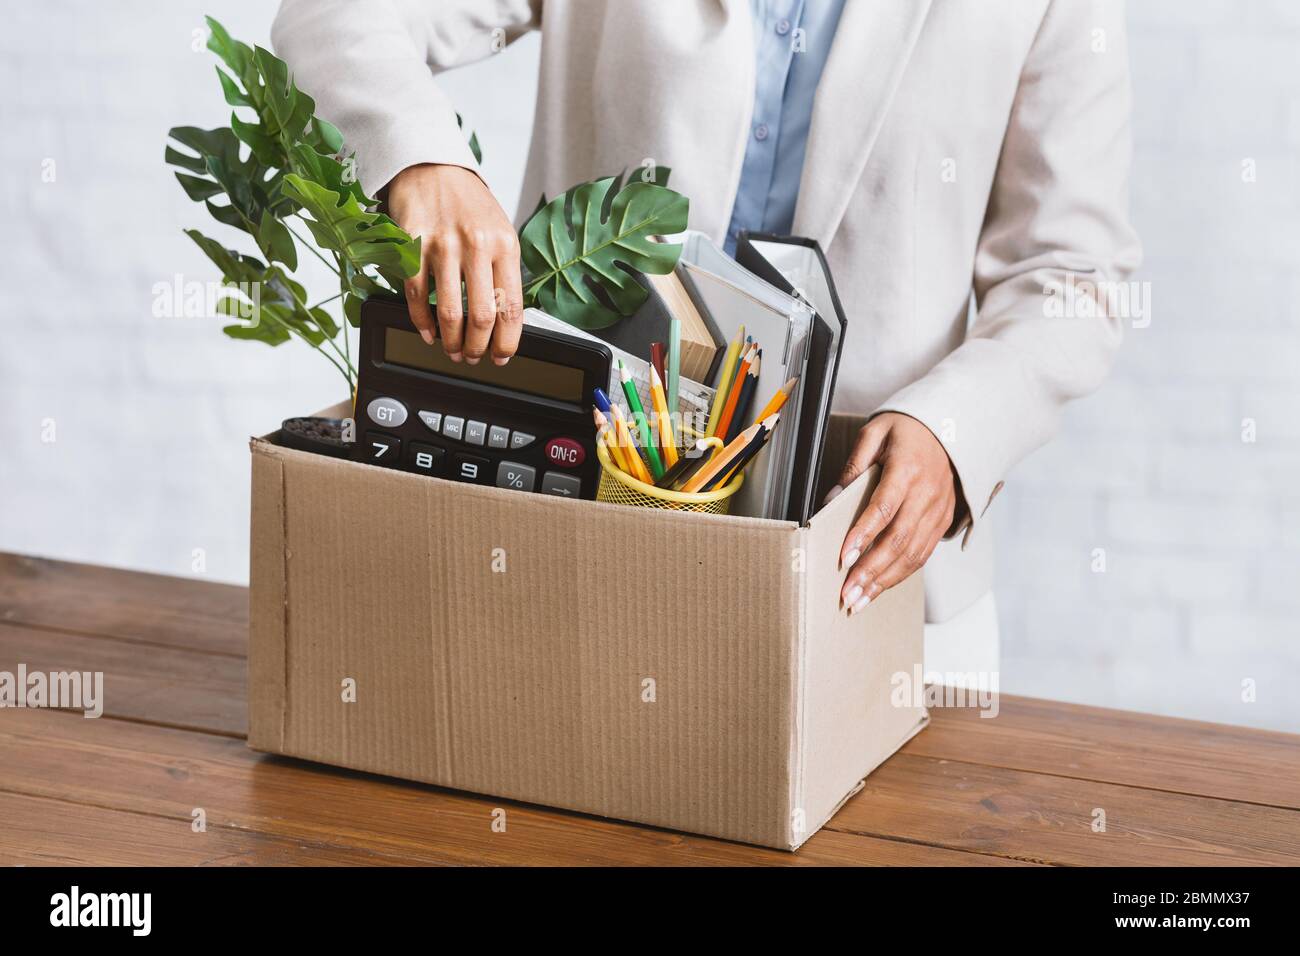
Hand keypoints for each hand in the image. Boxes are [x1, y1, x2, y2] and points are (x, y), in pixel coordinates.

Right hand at [386, 163, 523, 364]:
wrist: (433, 167)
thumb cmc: (469, 204)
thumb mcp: (500, 232)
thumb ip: (503, 271)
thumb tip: (505, 320)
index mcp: (505, 244)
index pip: (512, 307)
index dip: (508, 341)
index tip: (502, 355)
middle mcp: (476, 245)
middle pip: (481, 316)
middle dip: (477, 347)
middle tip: (473, 357)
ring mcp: (443, 245)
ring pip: (449, 312)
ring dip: (451, 341)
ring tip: (452, 350)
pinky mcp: (413, 245)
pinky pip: (418, 296)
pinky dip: (422, 323)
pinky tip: (429, 333)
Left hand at [829, 413, 957, 614]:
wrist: (952, 428)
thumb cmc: (909, 429)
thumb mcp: (876, 432)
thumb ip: (853, 464)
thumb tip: (832, 498)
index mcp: (907, 470)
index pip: (883, 509)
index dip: (862, 535)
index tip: (842, 557)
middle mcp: (926, 495)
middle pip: (898, 541)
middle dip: (870, 572)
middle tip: (847, 595)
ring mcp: (938, 511)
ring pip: (912, 555)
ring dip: (884, 582)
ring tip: (859, 601)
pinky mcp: (943, 521)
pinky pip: (923, 554)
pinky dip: (901, 574)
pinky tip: (880, 587)